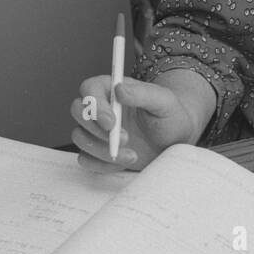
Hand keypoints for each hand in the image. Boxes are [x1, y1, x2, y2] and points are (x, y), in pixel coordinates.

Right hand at [69, 76, 202, 172]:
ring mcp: (96, 131)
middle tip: (125, 139)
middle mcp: (100, 108)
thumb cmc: (171, 116)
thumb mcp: (164, 102)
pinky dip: (100, 164)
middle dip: (97, 129)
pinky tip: (123, 162)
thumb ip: (143, 93)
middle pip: (77, 112)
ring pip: (79, 137)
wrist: (175, 141)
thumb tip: (119, 89)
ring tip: (133, 155)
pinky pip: (85, 159)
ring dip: (102, 150)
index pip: (89, 89)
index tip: (111, 123)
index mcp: (112, 89)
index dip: (95, 106)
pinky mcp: (97, 152)